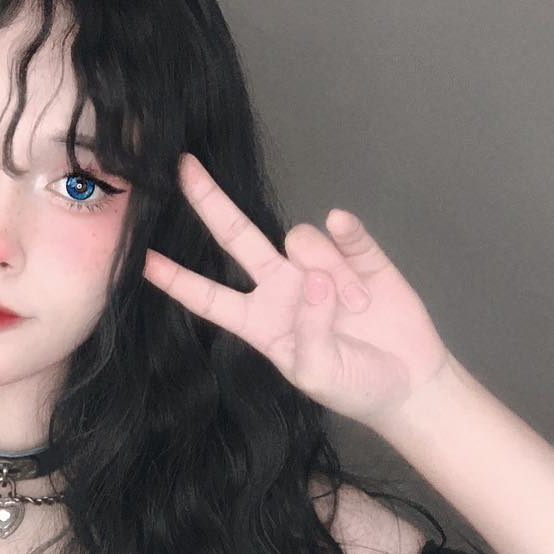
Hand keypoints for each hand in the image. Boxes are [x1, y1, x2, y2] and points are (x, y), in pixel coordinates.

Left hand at [142, 152, 452, 428]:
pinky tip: (346, 231)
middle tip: (184, 167)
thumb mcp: (319, 374)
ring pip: (300, 238)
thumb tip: (315, 279)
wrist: (409, 383)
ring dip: (328, 270)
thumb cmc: (354, 386)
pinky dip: (347, 232)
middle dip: (211, 202)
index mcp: (261, 322)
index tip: (144, 259)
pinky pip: (344, 230)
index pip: (209, 297)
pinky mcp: (358, 256)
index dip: (177, 279)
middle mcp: (282, 288)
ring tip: (355, 308)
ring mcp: (318, 267)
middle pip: (237, 238)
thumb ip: (309, 331)